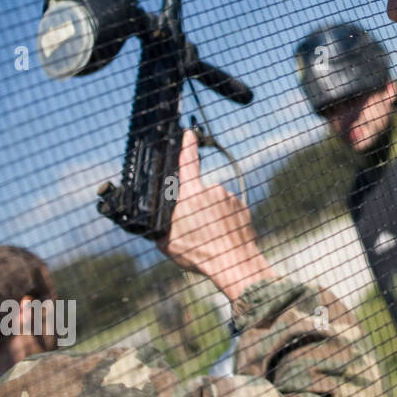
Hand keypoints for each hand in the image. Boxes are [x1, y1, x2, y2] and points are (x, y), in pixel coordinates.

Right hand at [158, 129, 276, 304]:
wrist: (235, 262)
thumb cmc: (200, 254)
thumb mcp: (167, 242)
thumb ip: (160, 226)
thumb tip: (154, 223)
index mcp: (191, 194)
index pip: (188, 162)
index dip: (187, 145)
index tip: (189, 133)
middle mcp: (213, 190)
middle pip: (197, 194)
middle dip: (193, 208)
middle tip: (194, 231)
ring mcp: (230, 197)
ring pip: (213, 203)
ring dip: (210, 215)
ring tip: (209, 236)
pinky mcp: (242, 206)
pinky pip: (228, 209)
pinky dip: (223, 219)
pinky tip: (222, 235)